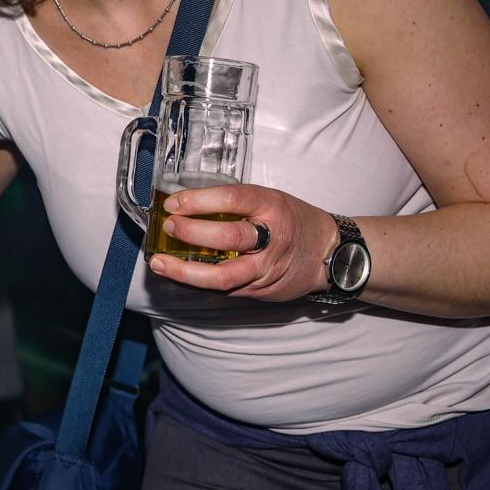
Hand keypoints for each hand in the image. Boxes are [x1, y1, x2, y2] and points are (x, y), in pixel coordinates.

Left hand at [144, 182, 337, 302]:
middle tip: (168, 227)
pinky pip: (224, 289)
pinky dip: (198, 282)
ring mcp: (265, 269)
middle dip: (192, 233)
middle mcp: (270, 239)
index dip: (199, 200)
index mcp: (272, 207)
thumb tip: (187, 202)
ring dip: (186, 271)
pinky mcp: (260, 291)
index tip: (174, 203)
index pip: (233, 199)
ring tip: (160, 263)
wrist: (329, 255)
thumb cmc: (292, 220)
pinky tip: (178, 275)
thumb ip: (235, 203)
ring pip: (223, 276)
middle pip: (228, 238)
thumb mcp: (270, 199)